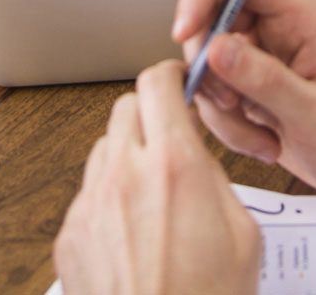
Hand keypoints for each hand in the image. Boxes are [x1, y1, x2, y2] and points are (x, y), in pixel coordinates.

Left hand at [54, 61, 260, 294]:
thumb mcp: (245, 236)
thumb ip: (217, 182)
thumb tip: (201, 166)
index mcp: (174, 167)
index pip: (157, 84)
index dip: (170, 78)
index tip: (177, 84)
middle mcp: (124, 177)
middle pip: (125, 110)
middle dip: (149, 117)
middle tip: (170, 140)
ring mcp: (90, 206)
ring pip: (102, 152)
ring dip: (127, 160)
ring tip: (155, 200)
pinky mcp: (70, 237)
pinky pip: (87, 197)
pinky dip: (108, 203)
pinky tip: (134, 237)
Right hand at [176, 0, 315, 194]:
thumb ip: (266, 79)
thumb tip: (218, 49)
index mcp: (298, 14)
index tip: (185, 31)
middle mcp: (272, 26)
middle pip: (208, 18)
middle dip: (207, 67)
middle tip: (231, 104)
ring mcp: (254, 53)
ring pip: (203, 62)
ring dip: (220, 108)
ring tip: (260, 133)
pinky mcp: (241, 81)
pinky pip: (209, 93)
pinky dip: (224, 125)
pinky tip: (259, 138)